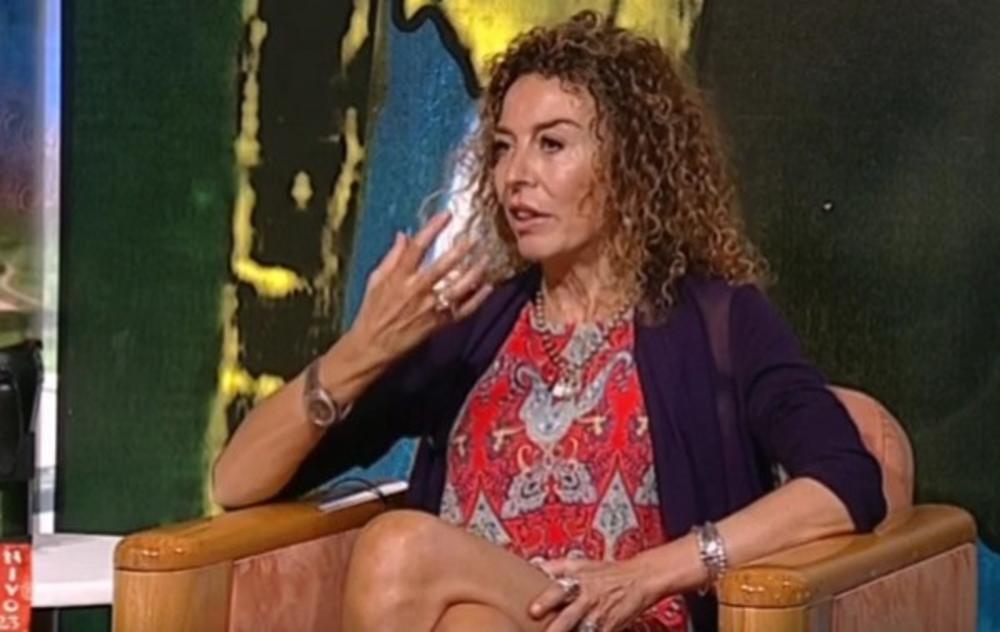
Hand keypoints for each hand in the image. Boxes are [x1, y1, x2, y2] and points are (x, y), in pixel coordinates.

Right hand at [348, 213, 492, 365]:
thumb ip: (392, 257)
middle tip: (473, 238)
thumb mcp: (376, 280)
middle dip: (459, 251)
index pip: (416, 248)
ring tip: (485, 260)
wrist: (373, 345)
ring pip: (456, 289)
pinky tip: (488, 288)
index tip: (446, 215)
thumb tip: (404, 234)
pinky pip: (461, 311)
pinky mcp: (437, 324)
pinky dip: (476, 300)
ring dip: (473, 274)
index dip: (432, 229)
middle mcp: (415, 291)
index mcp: (399, 278)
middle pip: (441, 267)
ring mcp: (428, 309)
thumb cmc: (373, 310)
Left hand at [529, 557, 659, 631]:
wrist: (639, 579)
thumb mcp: (580, 564)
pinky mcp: (609, 628)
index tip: (533, 610)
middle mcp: (587, 599)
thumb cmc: (606, 572)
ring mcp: (599, 616)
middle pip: (569, 617)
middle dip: (557, 628)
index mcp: (578, 581)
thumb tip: (533, 566)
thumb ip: (555, 567)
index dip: (546, 600)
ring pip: (582, 631)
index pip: (560, 590)